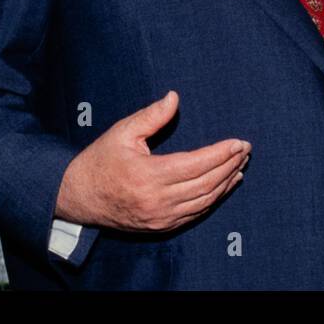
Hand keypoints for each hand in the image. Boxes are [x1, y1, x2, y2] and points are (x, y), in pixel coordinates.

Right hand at [55, 91, 249, 232]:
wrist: (78, 197)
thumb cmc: (100, 160)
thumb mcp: (122, 132)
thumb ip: (151, 115)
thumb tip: (174, 97)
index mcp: (149, 175)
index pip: (197, 164)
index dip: (221, 153)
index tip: (239, 142)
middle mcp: (158, 200)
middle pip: (206, 183)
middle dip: (230, 164)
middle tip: (245, 149)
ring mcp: (161, 217)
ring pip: (205, 200)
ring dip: (226, 182)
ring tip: (241, 164)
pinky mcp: (161, 226)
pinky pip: (196, 213)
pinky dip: (214, 198)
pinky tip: (225, 185)